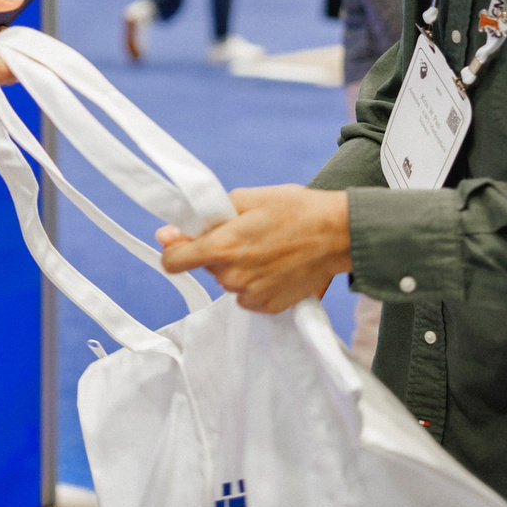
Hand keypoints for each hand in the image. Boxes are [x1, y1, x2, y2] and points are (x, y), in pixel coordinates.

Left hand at [157, 184, 350, 312]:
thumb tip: (167, 232)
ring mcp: (250, 295)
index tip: (184, 242)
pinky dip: (256, 282)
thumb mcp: (247, 199)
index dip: (175, 250)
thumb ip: (205, 217)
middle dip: (219, 252)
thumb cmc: (294, 210)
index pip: (173, 262)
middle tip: (247, 235)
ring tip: (267, 248)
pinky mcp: (268, 307)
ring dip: (239, 267)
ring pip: (229, 281)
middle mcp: (232, 277)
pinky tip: (276, 266)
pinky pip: (247, 295)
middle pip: (207, 268)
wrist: (338, 235)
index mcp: (222, 247)